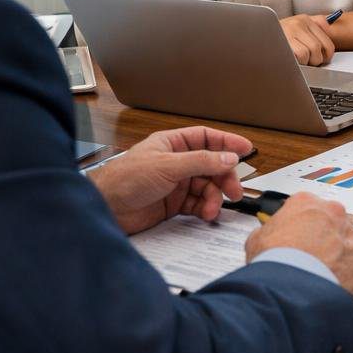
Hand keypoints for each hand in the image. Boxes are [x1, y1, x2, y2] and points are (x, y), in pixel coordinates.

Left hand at [88, 126, 251, 234]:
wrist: (105, 209)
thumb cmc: (125, 179)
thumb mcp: (167, 165)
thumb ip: (201, 161)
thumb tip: (229, 157)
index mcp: (172, 144)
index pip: (206, 138)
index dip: (227, 142)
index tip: (247, 149)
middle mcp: (176, 162)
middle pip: (211, 165)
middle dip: (224, 177)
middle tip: (234, 190)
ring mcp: (175, 183)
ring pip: (207, 187)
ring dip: (214, 198)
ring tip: (213, 208)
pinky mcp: (173, 204)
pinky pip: (198, 204)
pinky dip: (205, 209)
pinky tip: (206, 214)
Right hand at [245, 192, 352, 294]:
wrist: (291, 286)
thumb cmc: (274, 261)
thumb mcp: (257, 239)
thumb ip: (269, 231)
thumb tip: (268, 236)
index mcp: (305, 203)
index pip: (307, 207)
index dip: (302, 224)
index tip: (299, 236)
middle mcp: (332, 212)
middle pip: (331, 221)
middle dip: (323, 236)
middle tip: (311, 256)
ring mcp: (350, 233)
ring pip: (346, 241)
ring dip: (337, 253)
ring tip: (321, 272)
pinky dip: (349, 270)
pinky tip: (334, 279)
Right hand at [280, 14, 335, 65]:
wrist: (257, 32)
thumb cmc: (280, 32)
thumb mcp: (298, 23)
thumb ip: (315, 23)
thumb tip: (329, 25)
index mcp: (306, 19)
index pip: (327, 43)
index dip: (326, 56)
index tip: (321, 59)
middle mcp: (299, 23)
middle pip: (318, 49)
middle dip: (314, 60)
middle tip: (307, 61)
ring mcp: (290, 32)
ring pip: (308, 54)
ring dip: (304, 62)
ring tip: (297, 59)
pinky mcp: (283, 41)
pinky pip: (298, 56)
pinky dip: (297, 62)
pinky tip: (291, 59)